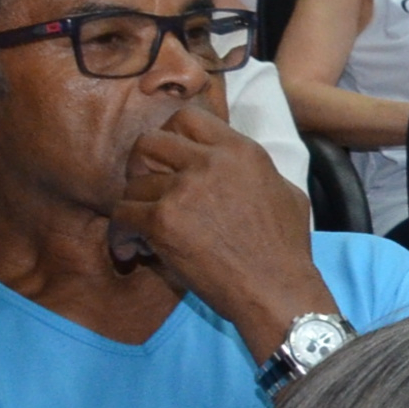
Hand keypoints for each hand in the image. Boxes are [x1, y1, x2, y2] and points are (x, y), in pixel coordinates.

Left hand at [109, 103, 329, 356]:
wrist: (275, 289)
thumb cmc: (286, 249)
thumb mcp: (287, 193)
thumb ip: (256, 171)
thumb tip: (237, 168)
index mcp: (242, 152)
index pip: (188, 118)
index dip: (170, 135)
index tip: (168, 158)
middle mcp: (210, 162)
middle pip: (149, 141)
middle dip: (140, 166)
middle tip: (146, 190)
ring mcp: (184, 190)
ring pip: (132, 184)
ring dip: (134, 207)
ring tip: (142, 231)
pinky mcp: (162, 220)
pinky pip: (121, 216)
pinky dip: (121, 235)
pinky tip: (131, 250)